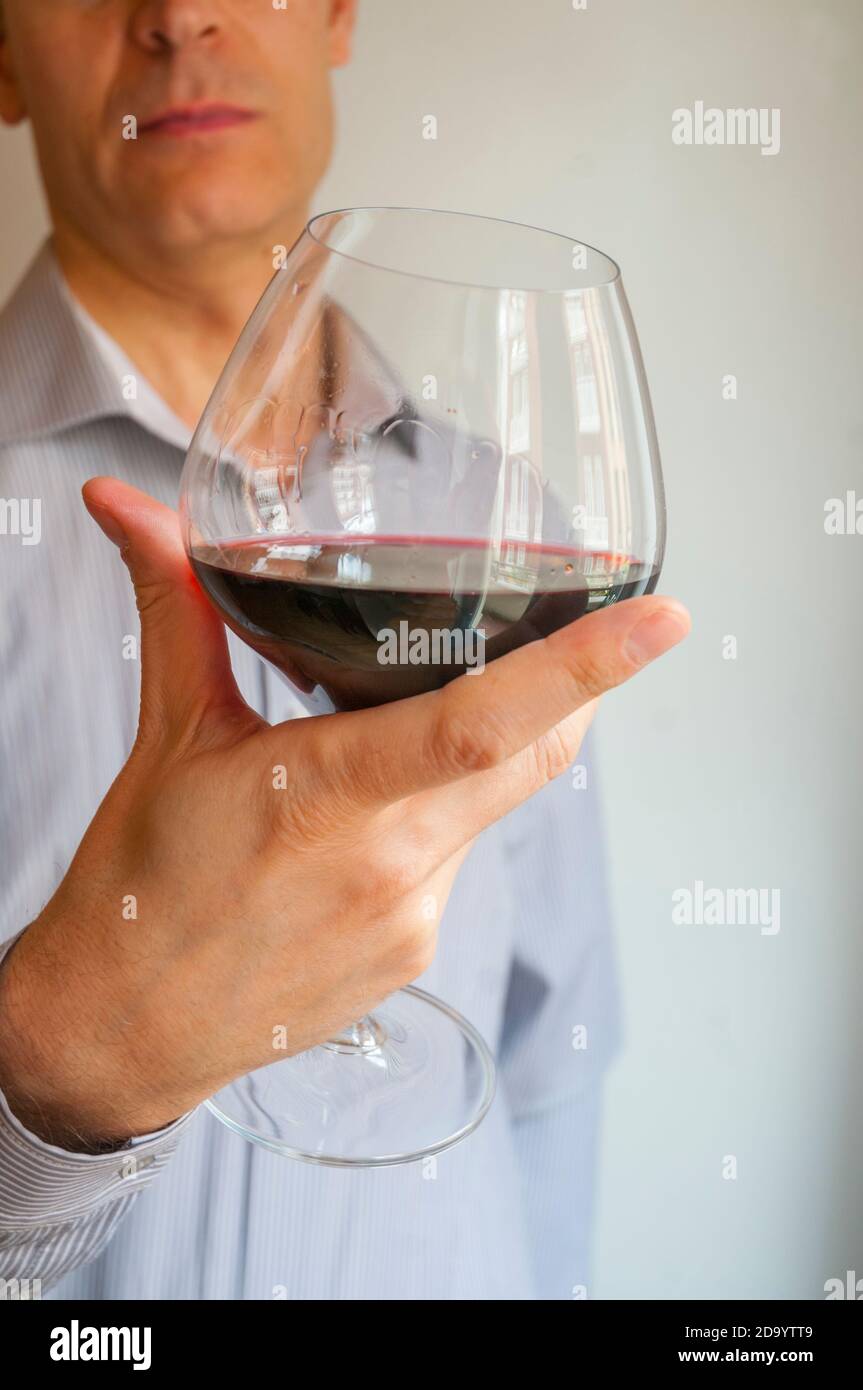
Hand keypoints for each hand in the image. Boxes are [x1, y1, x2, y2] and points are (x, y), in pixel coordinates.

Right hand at [0, 479, 689, 1147]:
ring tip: (392, 737)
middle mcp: (392, 865)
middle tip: (573, 639)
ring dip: (482, 752)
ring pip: (498, 802)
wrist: (122, 1029)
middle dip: (571, 690)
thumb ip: (175, 608)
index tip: (663, 618)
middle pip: (535, 754)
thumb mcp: (168, 737)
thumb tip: (125, 504)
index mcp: (327, 799)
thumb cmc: (140, 889)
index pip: (484, 721)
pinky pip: (461, 857)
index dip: (586, 666)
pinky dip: (441, 815)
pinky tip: (367, 822)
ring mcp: (415, 919)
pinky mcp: (419, 954)